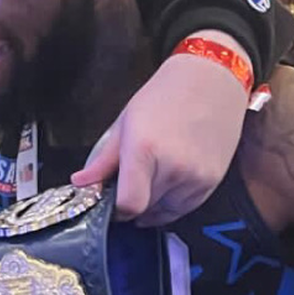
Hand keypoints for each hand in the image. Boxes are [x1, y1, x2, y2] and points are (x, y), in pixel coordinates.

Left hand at [72, 44, 247, 225]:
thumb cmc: (165, 97)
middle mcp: (173, 168)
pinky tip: (167, 180)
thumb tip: (80, 183)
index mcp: (145, 150)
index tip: (110, 203)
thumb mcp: (125, 124)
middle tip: (128, 183)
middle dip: (132, 203)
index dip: (116, 210)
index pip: (128, 204)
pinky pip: (185, 208)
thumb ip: (103, 161)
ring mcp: (196, 177)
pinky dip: (171, 202)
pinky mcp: (212, 181)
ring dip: (152, 204)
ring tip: (151, 175)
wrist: (211, 81)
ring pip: (164, 212)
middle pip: (144, 210)